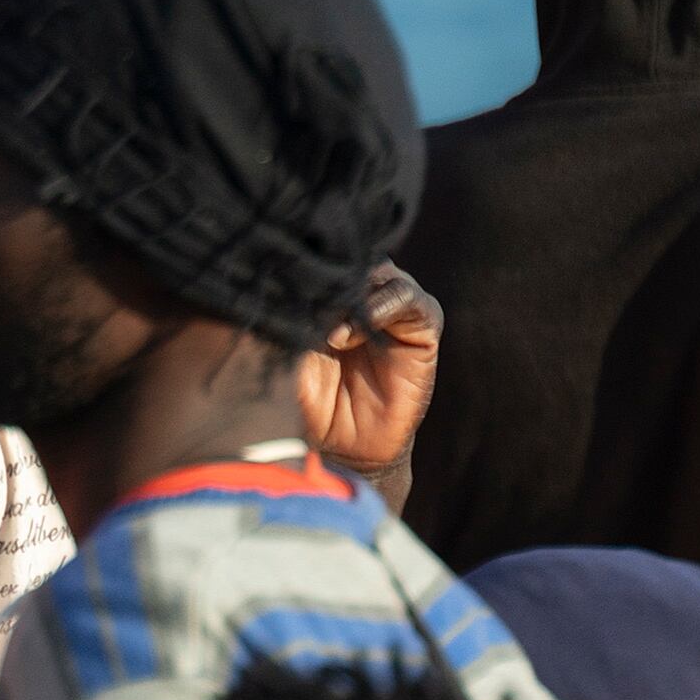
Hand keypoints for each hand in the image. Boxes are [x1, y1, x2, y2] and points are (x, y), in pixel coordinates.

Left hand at [293, 261, 441, 497]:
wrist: (341, 448)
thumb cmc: (306, 399)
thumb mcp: (285, 350)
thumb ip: (289, 311)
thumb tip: (282, 276)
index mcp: (328, 290)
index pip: (323, 252)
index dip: (303, 257)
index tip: (277, 272)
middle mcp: (362, 292)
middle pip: (352, 254)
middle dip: (327, 271)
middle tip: (300, 297)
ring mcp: (393, 308)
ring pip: (382, 268)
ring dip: (351, 290)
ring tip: (323, 329)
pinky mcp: (422, 329)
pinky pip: (411, 300)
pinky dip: (382, 307)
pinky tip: (347, 334)